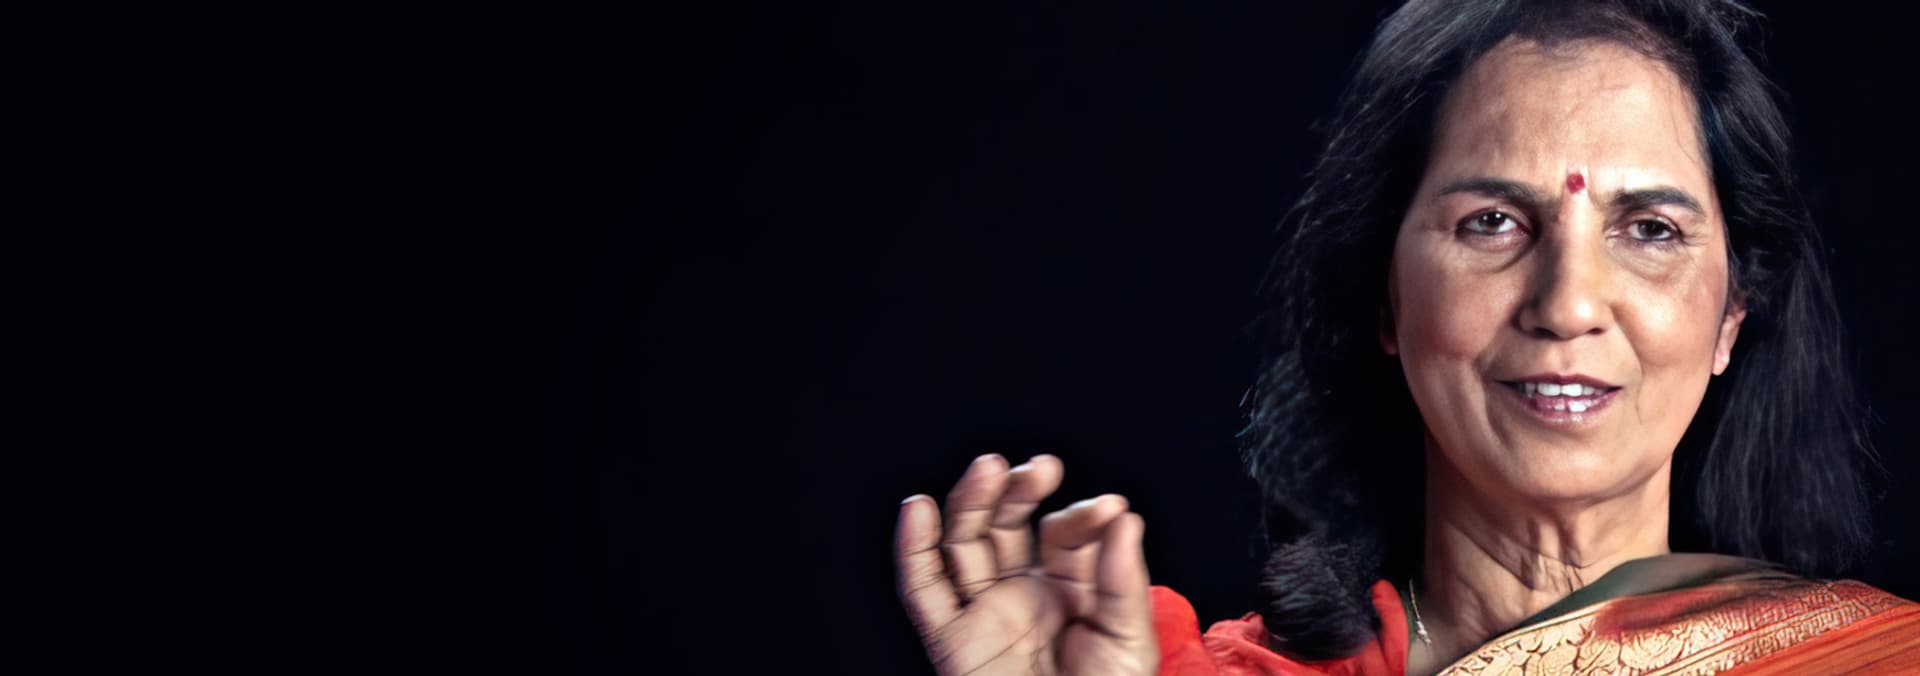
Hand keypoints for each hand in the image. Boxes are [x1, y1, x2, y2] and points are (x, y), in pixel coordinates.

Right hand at [895, 454, 1157, 674]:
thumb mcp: (1129, 642)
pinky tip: (917, 508)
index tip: (1108, 509)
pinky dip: (913, 549)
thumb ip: (1122, 580)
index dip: (1081, 517)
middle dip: (1020, 492)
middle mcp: (1021, 593)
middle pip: (1007, 526)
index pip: (1065, 535)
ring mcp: (983, 613)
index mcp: (1068, 590)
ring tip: (989, 469)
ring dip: (972, 502)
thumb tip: (1122, 516)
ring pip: (963, 544)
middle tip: (1040, 469)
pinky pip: (923, 590)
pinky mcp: (951, 639)